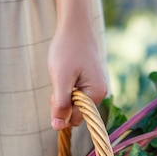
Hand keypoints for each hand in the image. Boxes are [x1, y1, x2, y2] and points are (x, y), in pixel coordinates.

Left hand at [48, 0, 106, 130]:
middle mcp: (100, 94)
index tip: (55, 94)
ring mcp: (96, 88)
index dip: (61, 110)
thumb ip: (60, 105)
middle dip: (62, 103)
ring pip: (74, 104)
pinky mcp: (90, 83)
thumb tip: (58, 128)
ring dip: (63, 96)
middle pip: (76, 113)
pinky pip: (76, 95)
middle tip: (58, 84)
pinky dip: (67, 89)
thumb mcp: (60, 79)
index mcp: (97, 94)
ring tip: (62, 76)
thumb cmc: (67, 50)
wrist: (74, 27)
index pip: (76, 119)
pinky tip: (66, 75)